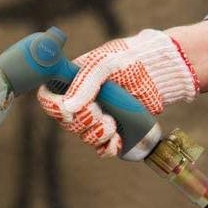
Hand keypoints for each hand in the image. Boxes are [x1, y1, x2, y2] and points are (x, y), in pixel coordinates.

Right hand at [37, 28, 199, 156]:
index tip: (69, 110)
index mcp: (73, 80)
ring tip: (113, 122)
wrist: (159, 71)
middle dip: (82, 122)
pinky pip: (102, 148)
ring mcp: (99, 115)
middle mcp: (83, 99)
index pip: (48, 97)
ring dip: (96, 134)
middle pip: (66, 122)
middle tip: (100, 113)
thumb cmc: (129, 59)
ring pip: (84, 136)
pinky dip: (107, 147)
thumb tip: (68, 108)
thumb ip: (85, 83)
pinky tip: (117, 139)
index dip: (53, 107)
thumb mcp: (105, 65)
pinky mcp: (115, 129)